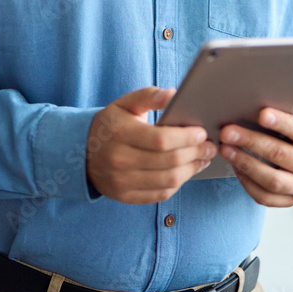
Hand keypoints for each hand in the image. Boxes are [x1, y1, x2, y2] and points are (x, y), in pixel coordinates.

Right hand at [86, 86, 216, 203]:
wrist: (83, 153)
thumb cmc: (110, 125)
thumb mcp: (125, 103)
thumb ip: (149, 96)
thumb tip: (174, 94)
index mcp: (120, 134)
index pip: (161, 140)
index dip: (186, 137)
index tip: (202, 132)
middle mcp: (120, 160)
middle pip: (168, 162)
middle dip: (195, 153)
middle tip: (210, 146)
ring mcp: (122, 182)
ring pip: (168, 181)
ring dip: (191, 170)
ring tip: (203, 159)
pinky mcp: (126, 197)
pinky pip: (160, 194)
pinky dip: (178, 184)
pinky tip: (186, 172)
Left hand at [219, 108, 292, 206]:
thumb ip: (287, 113)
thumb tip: (254, 103)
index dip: (282, 122)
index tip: (261, 113)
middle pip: (280, 155)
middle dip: (251, 141)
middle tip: (227, 131)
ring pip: (271, 180)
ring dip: (244, 163)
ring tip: (225, 149)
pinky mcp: (289, 201)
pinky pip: (264, 196)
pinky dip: (246, 181)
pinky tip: (234, 165)